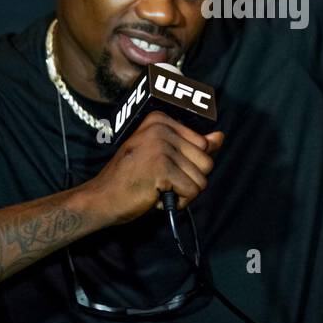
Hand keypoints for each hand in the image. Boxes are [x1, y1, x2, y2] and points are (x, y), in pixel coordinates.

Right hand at [82, 110, 224, 226]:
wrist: (102, 198)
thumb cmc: (131, 178)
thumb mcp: (162, 154)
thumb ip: (192, 145)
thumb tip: (220, 136)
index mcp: (160, 120)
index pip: (203, 145)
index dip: (188, 164)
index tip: (161, 167)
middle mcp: (161, 128)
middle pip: (206, 161)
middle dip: (188, 179)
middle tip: (160, 181)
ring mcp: (160, 147)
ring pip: (201, 179)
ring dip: (182, 193)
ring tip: (157, 188)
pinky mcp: (162, 169)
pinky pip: (192, 192)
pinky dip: (178, 203)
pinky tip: (157, 197)